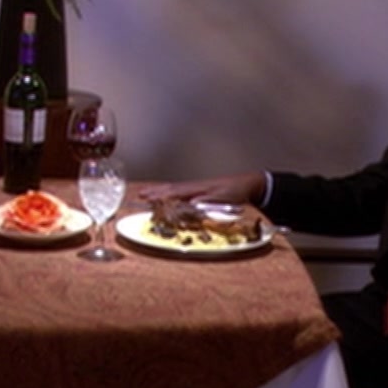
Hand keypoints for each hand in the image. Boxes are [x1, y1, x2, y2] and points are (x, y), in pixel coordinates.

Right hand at [136, 172, 264, 206]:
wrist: (248, 183)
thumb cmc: (236, 192)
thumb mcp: (223, 198)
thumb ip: (207, 201)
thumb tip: (192, 204)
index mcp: (197, 189)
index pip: (174, 192)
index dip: (159, 195)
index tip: (145, 197)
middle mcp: (194, 187)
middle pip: (170, 189)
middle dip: (154, 191)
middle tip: (139, 195)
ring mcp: (197, 187)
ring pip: (173, 188)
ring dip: (159, 190)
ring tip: (147, 192)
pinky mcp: (200, 190)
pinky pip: (180, 190)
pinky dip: (169, 191)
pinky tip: (167, 193)